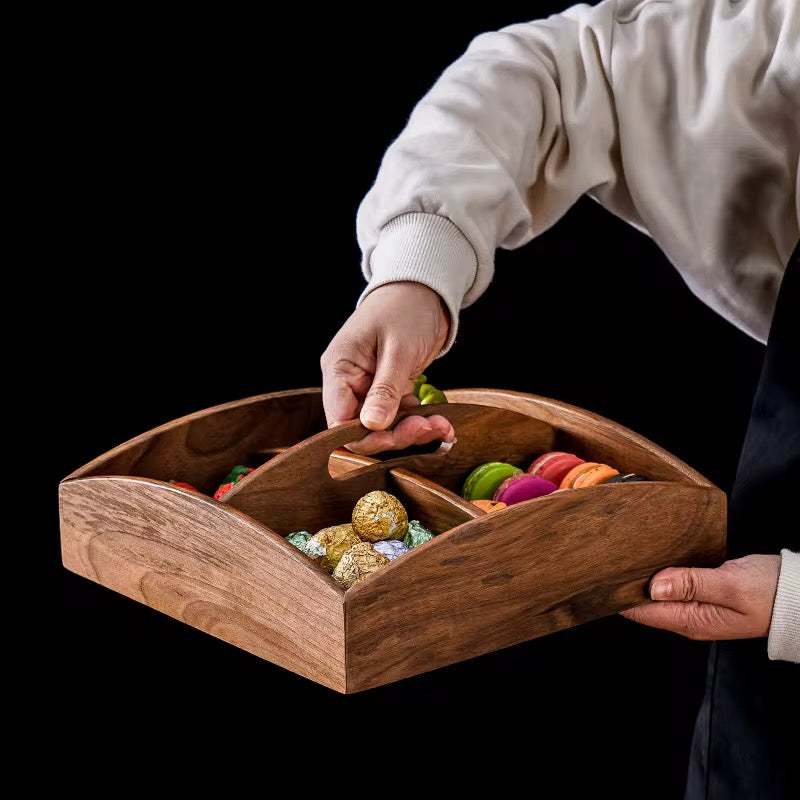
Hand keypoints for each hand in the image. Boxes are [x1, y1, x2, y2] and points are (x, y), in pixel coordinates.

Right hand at [321, 281, 454, 454]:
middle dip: (396, 435)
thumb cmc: (406, 308)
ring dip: (413, 432)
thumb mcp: (398, 349)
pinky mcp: (389, 390)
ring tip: (442, 426)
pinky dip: (420, 423)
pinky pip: (399, 417)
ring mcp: (369, 387)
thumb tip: (372, 426)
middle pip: (362, 428)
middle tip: (429, 428)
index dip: (365, 436)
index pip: (338, 420)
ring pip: (384, 427)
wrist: (424, 290)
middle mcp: (349, 382)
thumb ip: (384, 389)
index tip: (396, 437)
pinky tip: (441, 423)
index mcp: (339, 369)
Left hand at [620, 554, 779, 639]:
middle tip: (611, 555)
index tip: (604, 573)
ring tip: (626, 553)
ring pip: (656, 591)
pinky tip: (653, 556)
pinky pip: (672, 583)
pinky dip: (661, 570)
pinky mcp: (701, 592)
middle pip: (644, 603)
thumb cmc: (769, 591)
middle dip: (627, 582)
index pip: (641, 612)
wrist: (798, 592)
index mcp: (692, 621)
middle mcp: (688, 617)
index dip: (619, 593)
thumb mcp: (730, 584)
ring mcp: (694, 606)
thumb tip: (655, 586)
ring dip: (644, 575)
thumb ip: (692, 583)